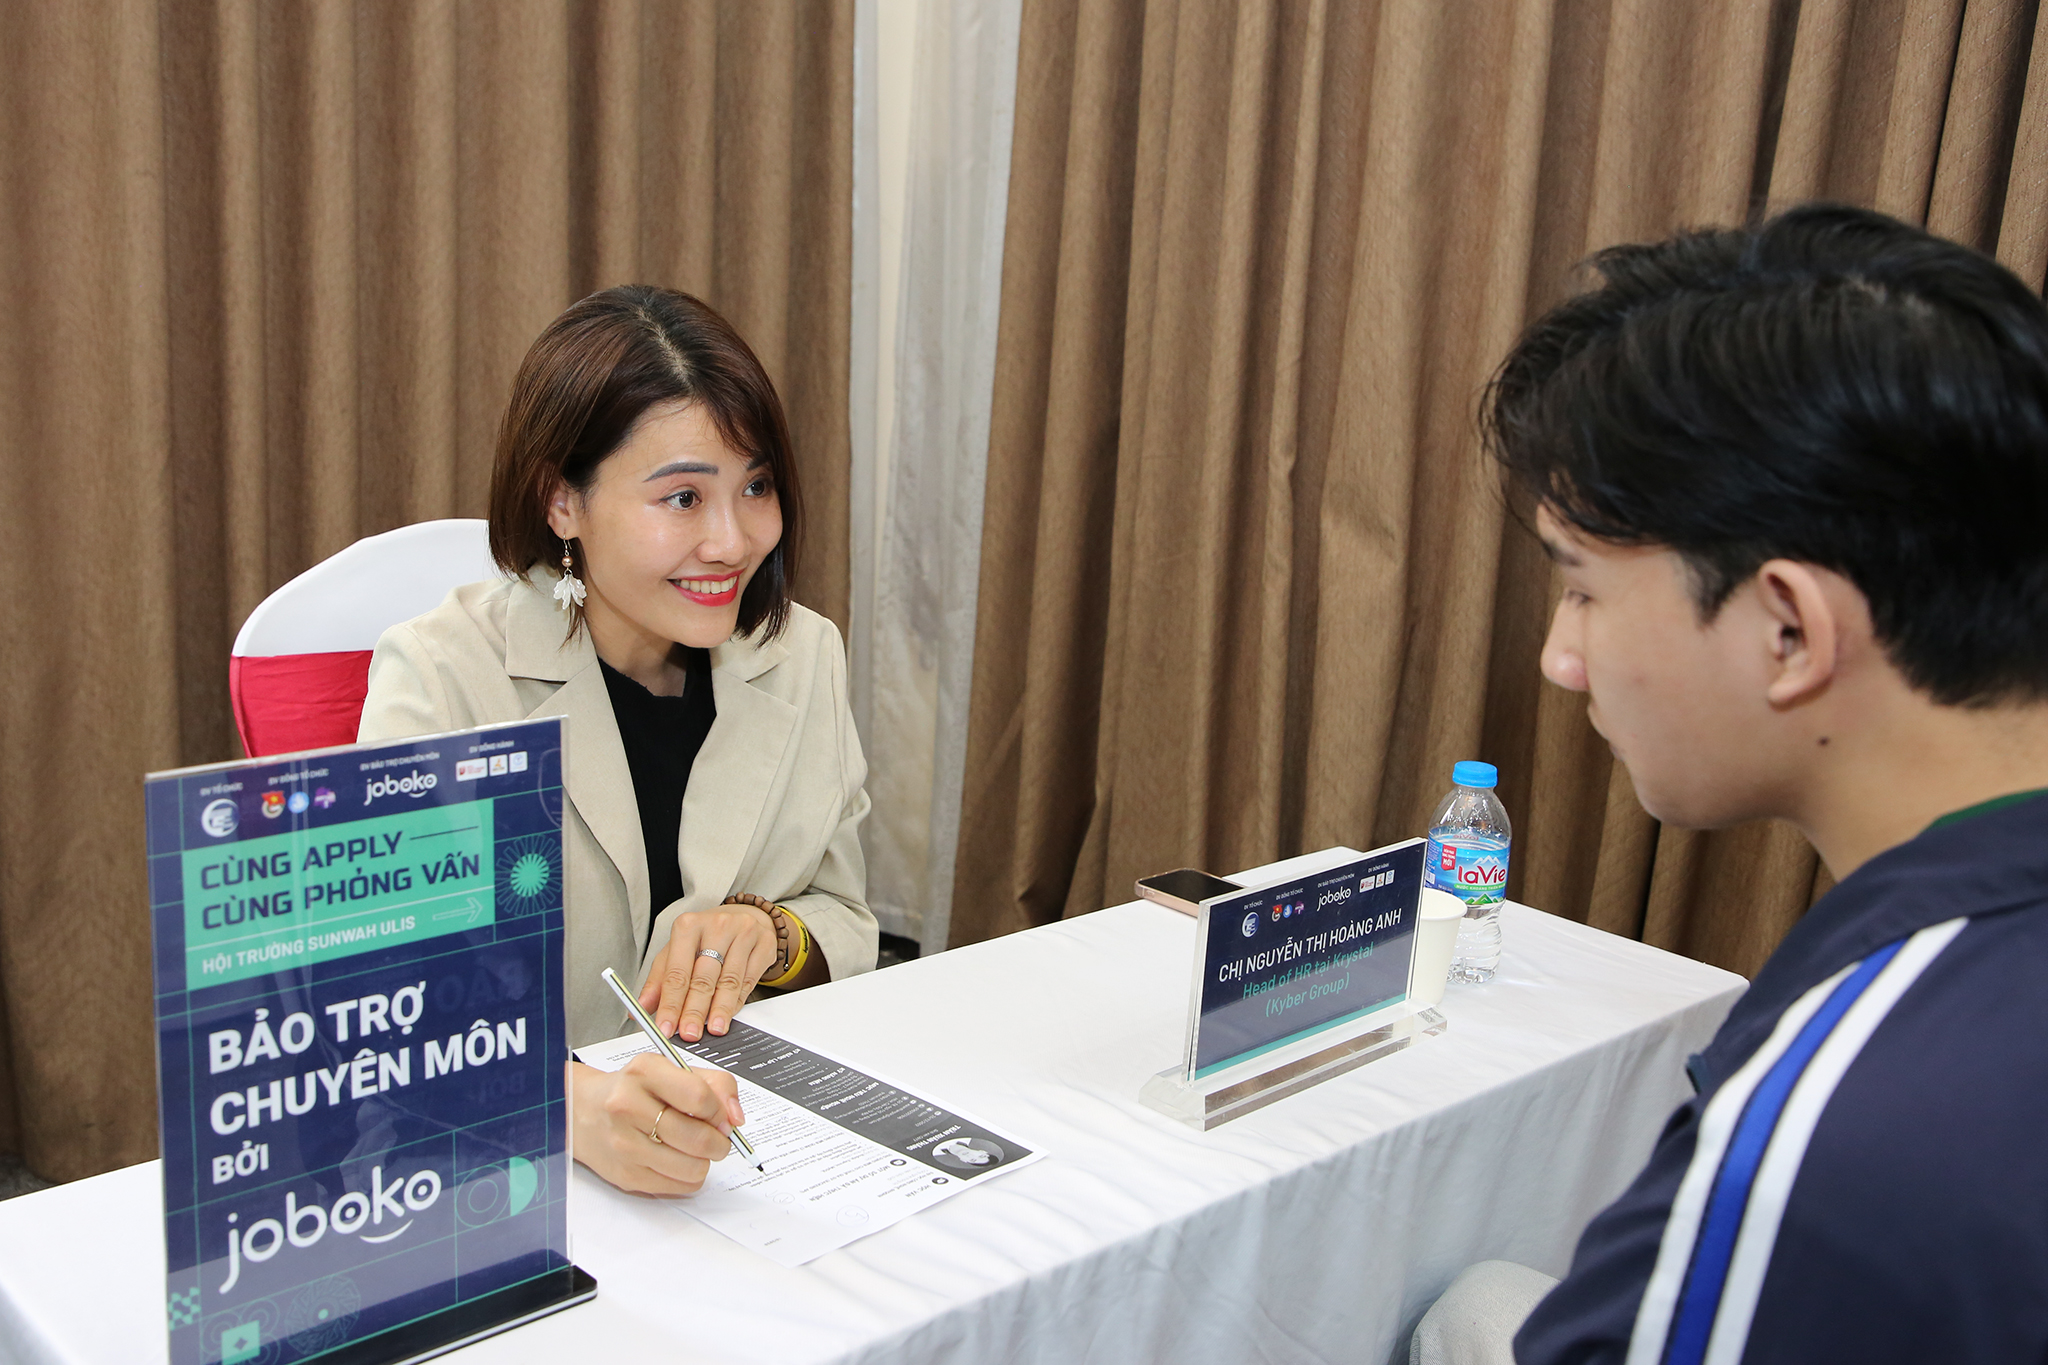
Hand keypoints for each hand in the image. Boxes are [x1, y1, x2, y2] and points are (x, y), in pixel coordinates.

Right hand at [569, 1058, 743, 1194]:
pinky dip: (688, 1177)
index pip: (700, 1098)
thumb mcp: (671, 1071)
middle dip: (719, 1142)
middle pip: (698, 1139)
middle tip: (717, 1138)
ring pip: (692, 1168)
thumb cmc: (635, 1090)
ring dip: (704, 1162)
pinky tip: (676, 1160)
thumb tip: (735, 1118)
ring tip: (694, 1149)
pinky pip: (679, 1186)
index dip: (720, 1111)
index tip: (722, 1116)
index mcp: (645, 1072)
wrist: (584, 1112)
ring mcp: (624, 1144)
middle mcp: (628, 1106)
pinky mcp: (625, 1175)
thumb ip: (713, 1085)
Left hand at [641, 905, 778, 1040]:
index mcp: (688, 926)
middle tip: (689, 1033)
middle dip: (694, 1010)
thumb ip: (660, 980)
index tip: (666, 1027)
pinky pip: (749, 979)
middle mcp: (716, 925)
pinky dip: (737, 1001)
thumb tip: (641, 1007)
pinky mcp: (764, 944)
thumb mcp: (677, 952)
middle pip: (703, 977)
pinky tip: (729, 1014)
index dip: (671, 1003)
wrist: (745, 917)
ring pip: (729, 980)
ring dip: (719, 1009)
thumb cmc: (707, 937)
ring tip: (713, 1029)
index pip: (677, 972)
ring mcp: (743, 933)